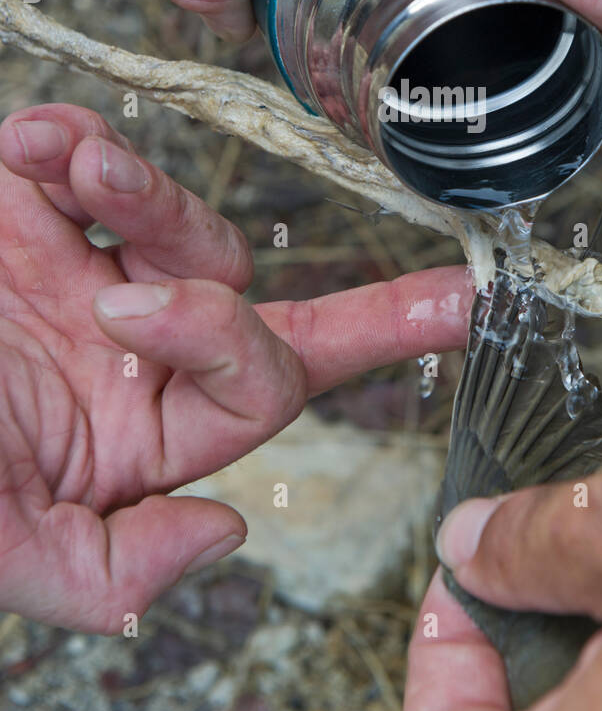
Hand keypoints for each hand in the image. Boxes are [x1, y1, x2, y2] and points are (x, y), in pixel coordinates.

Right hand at [0, 102, 471, 632]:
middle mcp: (118, 349)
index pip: (261, 392)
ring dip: (142, 194)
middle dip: (367, 312)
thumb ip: (104, 565)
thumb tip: (223, 533)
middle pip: (260, 310)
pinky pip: (86, 159)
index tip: (264, 313)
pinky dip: (71, 145)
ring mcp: (75, 272)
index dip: (312, 349)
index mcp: (128, 431)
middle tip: (451, 297)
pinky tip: (27, 151)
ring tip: (70, 180)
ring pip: (180, 223)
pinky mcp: (22, 210)